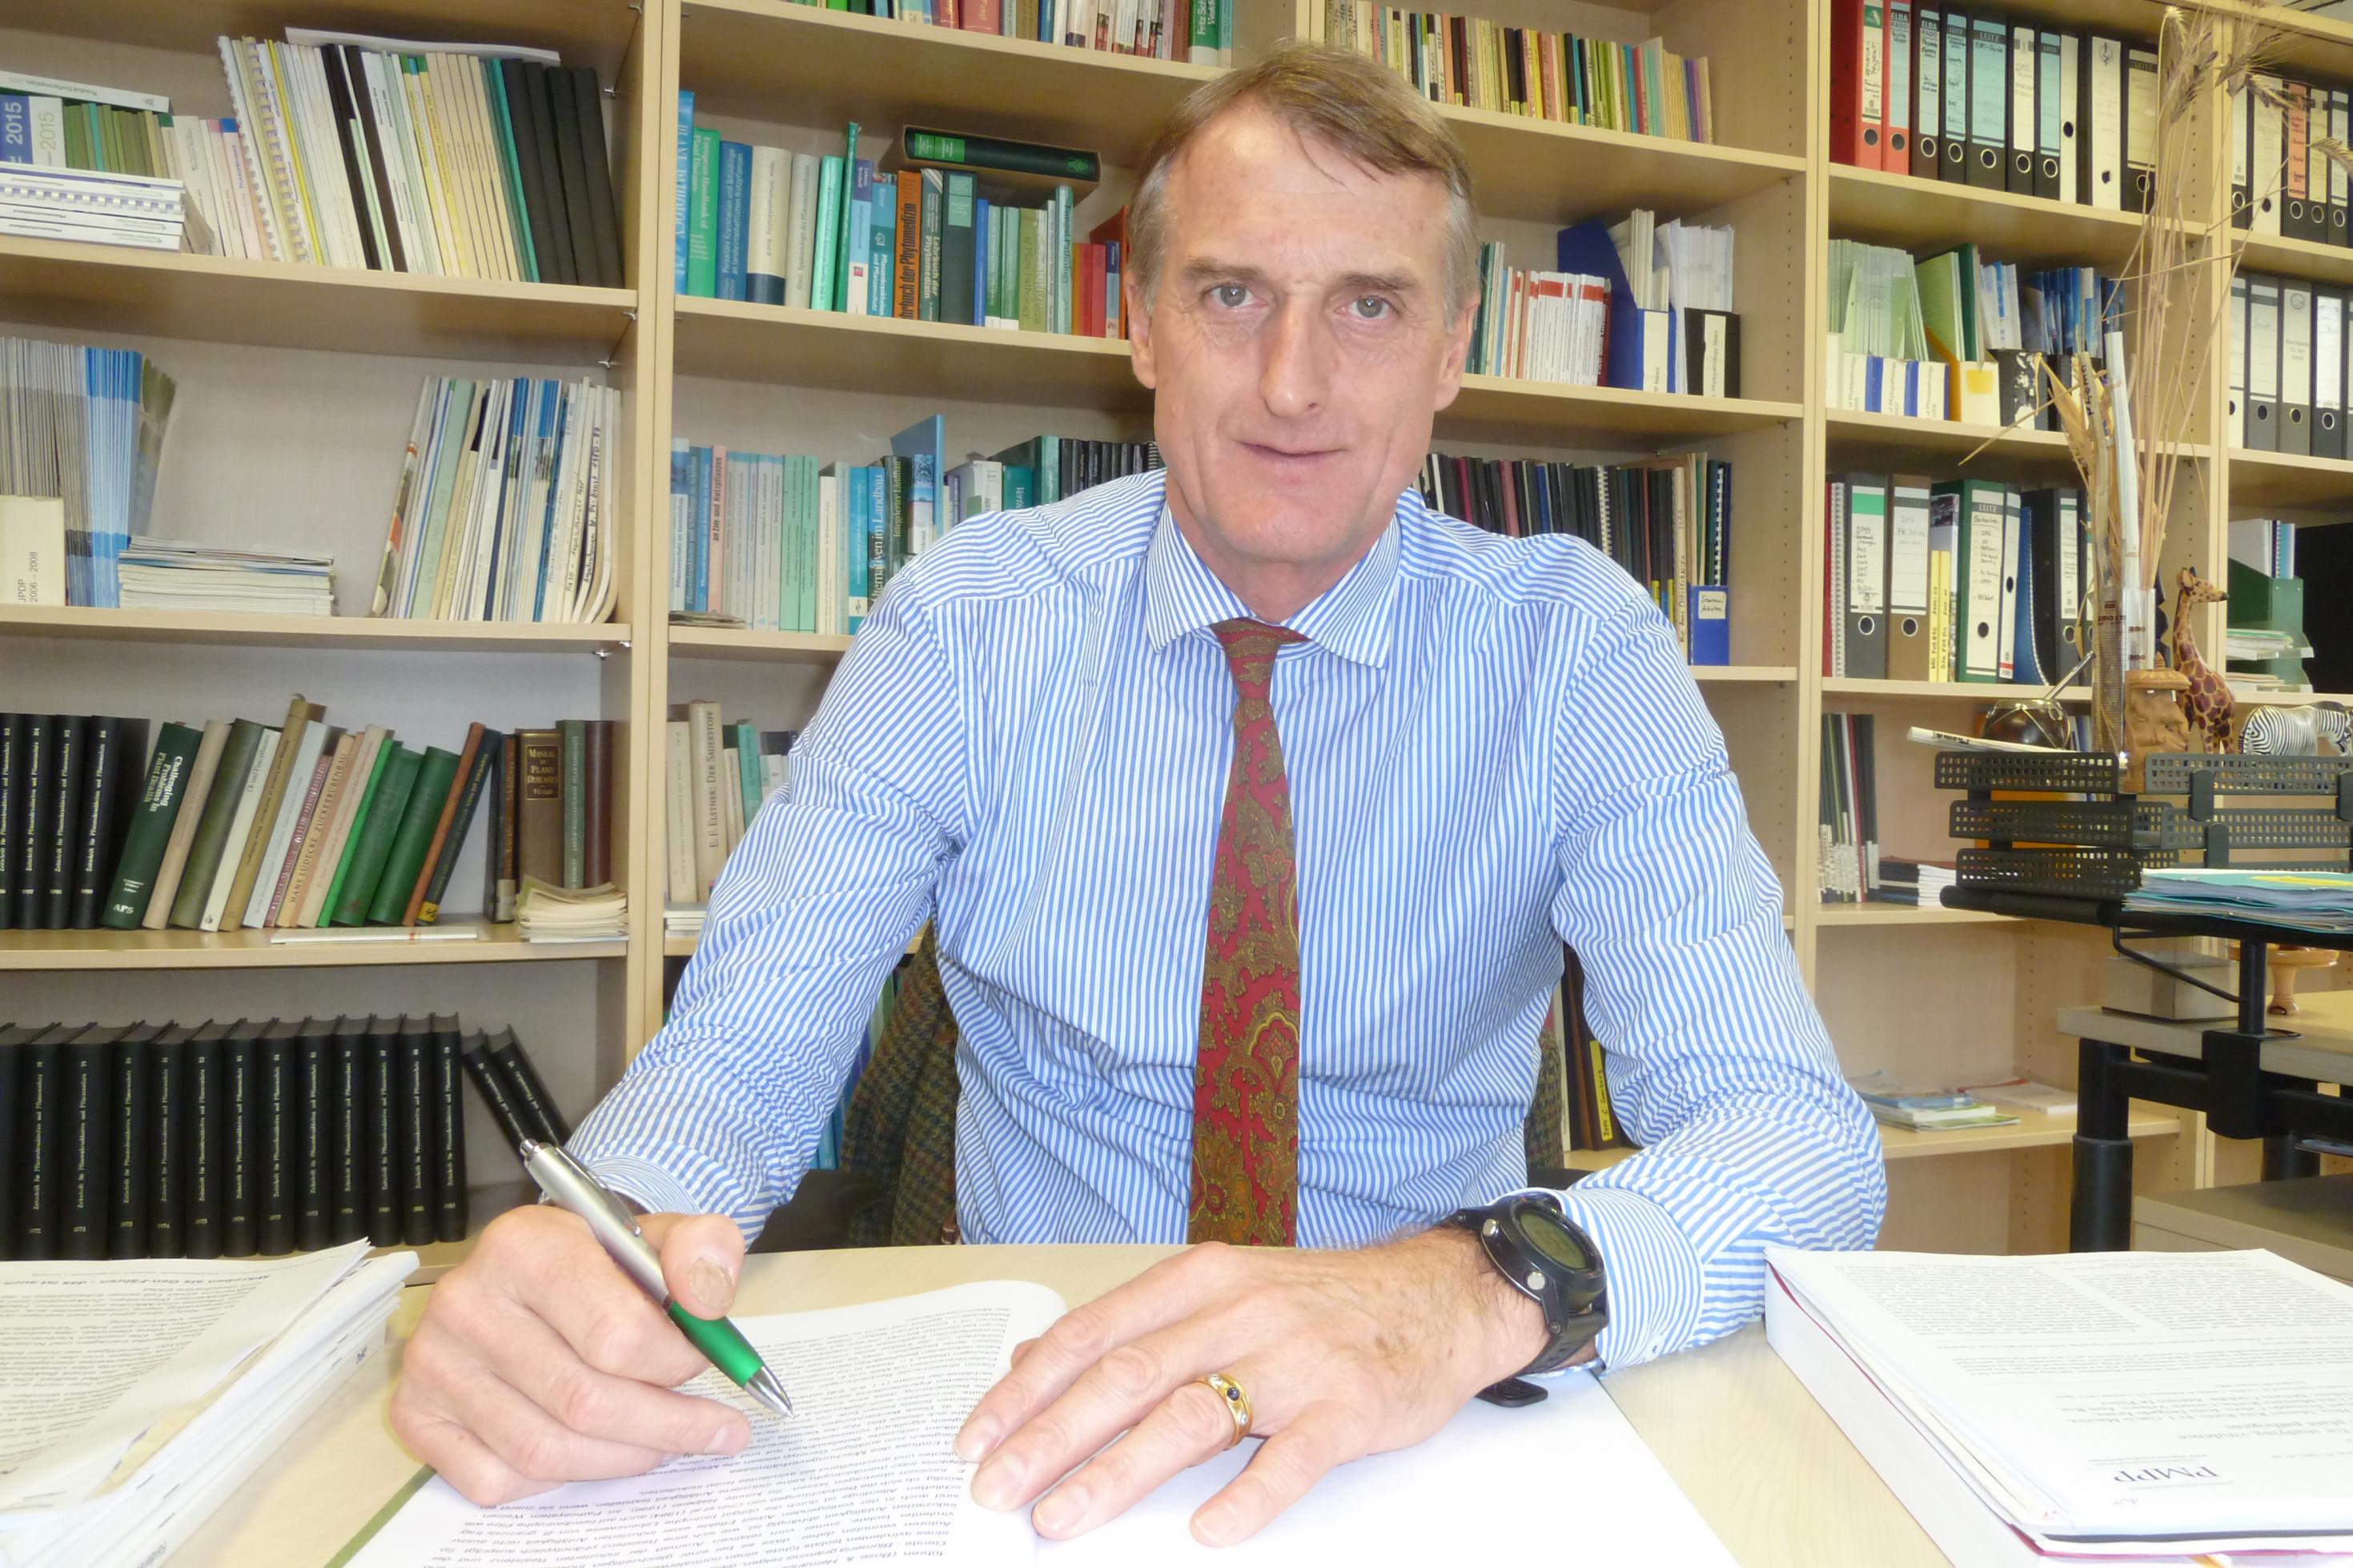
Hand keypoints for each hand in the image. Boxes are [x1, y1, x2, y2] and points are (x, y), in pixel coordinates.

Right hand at [390, 1204, 753, 1503]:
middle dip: (665, 1426)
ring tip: (665, 1442)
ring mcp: (433, 1364)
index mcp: (524, 1246)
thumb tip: (707, 1298)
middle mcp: (465, 1302)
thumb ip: (703, 1249)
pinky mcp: (417, 1415)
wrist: (532, 1270)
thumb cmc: (599, 1263)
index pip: (616, 1336)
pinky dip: (556, 1477)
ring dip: (622, 1458)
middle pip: (583, 1402)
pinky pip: (498, 1479)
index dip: (675, 1364)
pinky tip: (592, 1449)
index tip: (702, 1364)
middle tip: (713, 1430)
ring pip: (545, 1450)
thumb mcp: (658, 1236)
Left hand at [952, 1229, 1554, 1546]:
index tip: (977, 1437)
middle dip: (1052, 1438)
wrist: (1442, 1295)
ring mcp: (1296, 1359)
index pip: (1094, 1333)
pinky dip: (1249, 1496)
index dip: (1028, 1387)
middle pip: (1128, 1376)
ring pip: (1192, 1414)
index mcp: (1202, 1280)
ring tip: (1064, 1517)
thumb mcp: (1223, 1290)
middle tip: (998, 1489)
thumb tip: (1034, 1355)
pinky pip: (1293, 1456)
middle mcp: (1240, 1311)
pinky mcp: (1350, 1405)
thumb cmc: (1322, 1303)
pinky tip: (1208, 1531)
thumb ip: (1133, 1324)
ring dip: (1119, 1470)